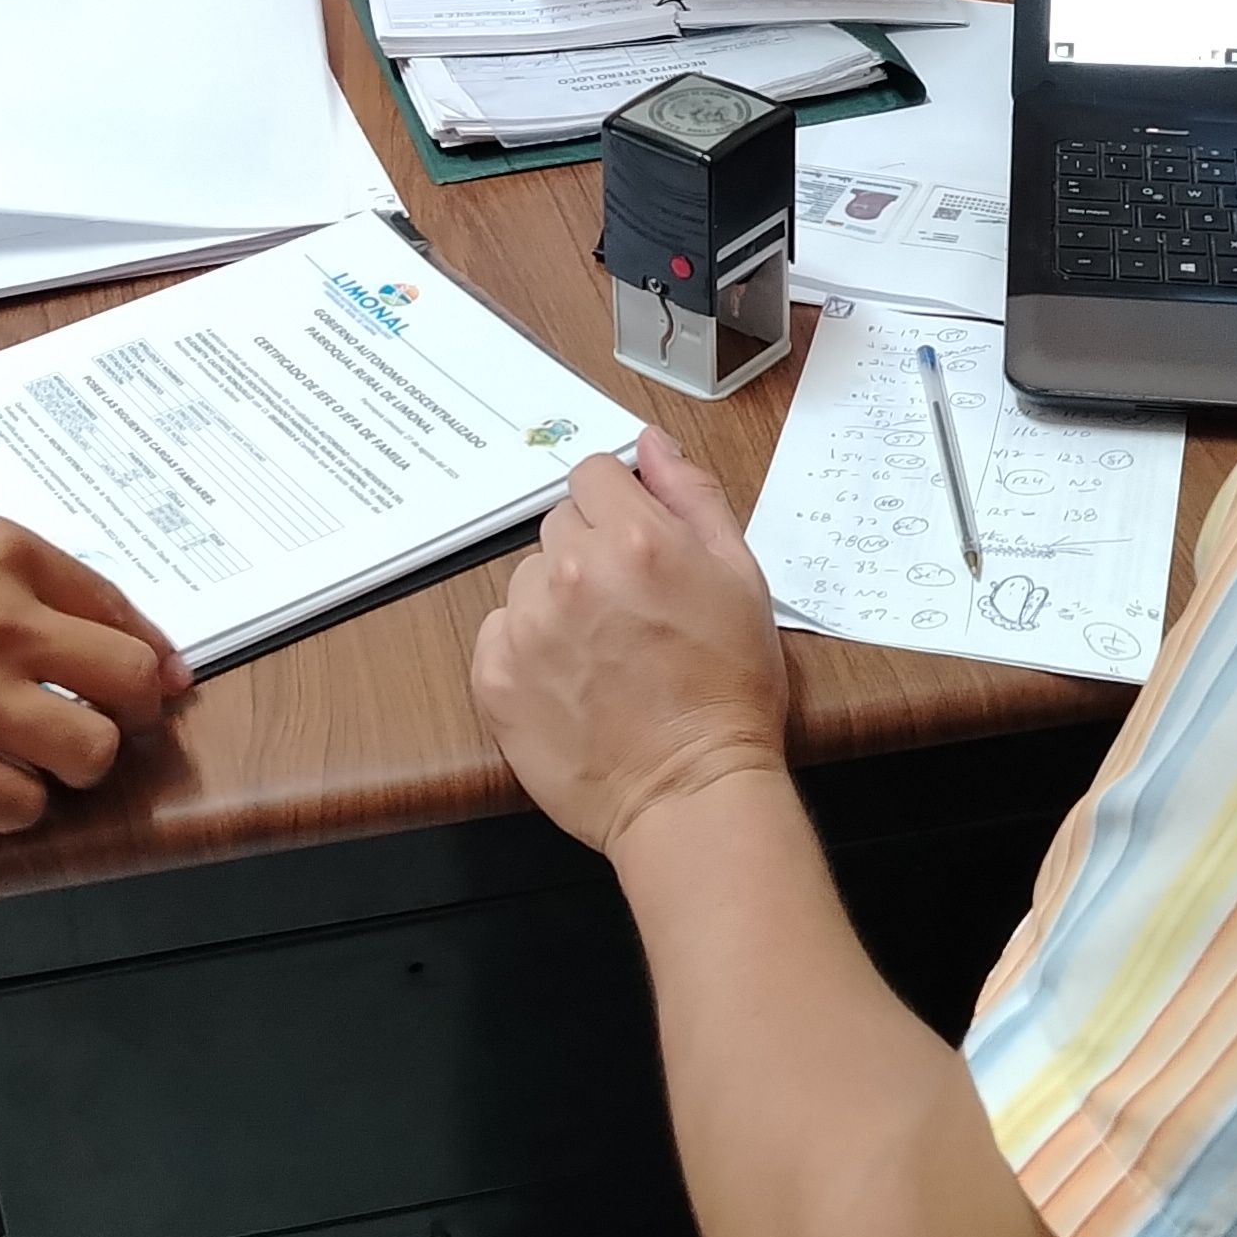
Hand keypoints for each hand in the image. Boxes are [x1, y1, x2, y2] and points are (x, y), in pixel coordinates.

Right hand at [0, 516, 189, 830]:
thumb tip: (110, 633)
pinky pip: (26, 806)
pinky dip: (13, 805)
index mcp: (2, 552)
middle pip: (131, 681)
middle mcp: (0, 620)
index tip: (160, 683)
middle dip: (133, 714)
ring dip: (74, 765)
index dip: (150, 655)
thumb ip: (15, 582)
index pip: (119, 608)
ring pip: (92, 752)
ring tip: (34, 758)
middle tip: (106, 727)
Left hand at [472, 429, 789, 853]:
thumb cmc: (729, 693)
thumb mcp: (740, 578)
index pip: (594, 474)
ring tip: (602, 653)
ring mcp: (527, 626)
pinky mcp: (495, 675)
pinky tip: (570, 680)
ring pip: (528, 578)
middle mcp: (573, 573)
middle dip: (590, 553)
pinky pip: (499, 629)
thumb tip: (652, 443)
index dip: (619, 507)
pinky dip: (526, 648)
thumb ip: (693, 496)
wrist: (691, 794)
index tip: (635, 546)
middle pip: (560, 524)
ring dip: (556, 601)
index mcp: (636, 538)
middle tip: (629, 610)